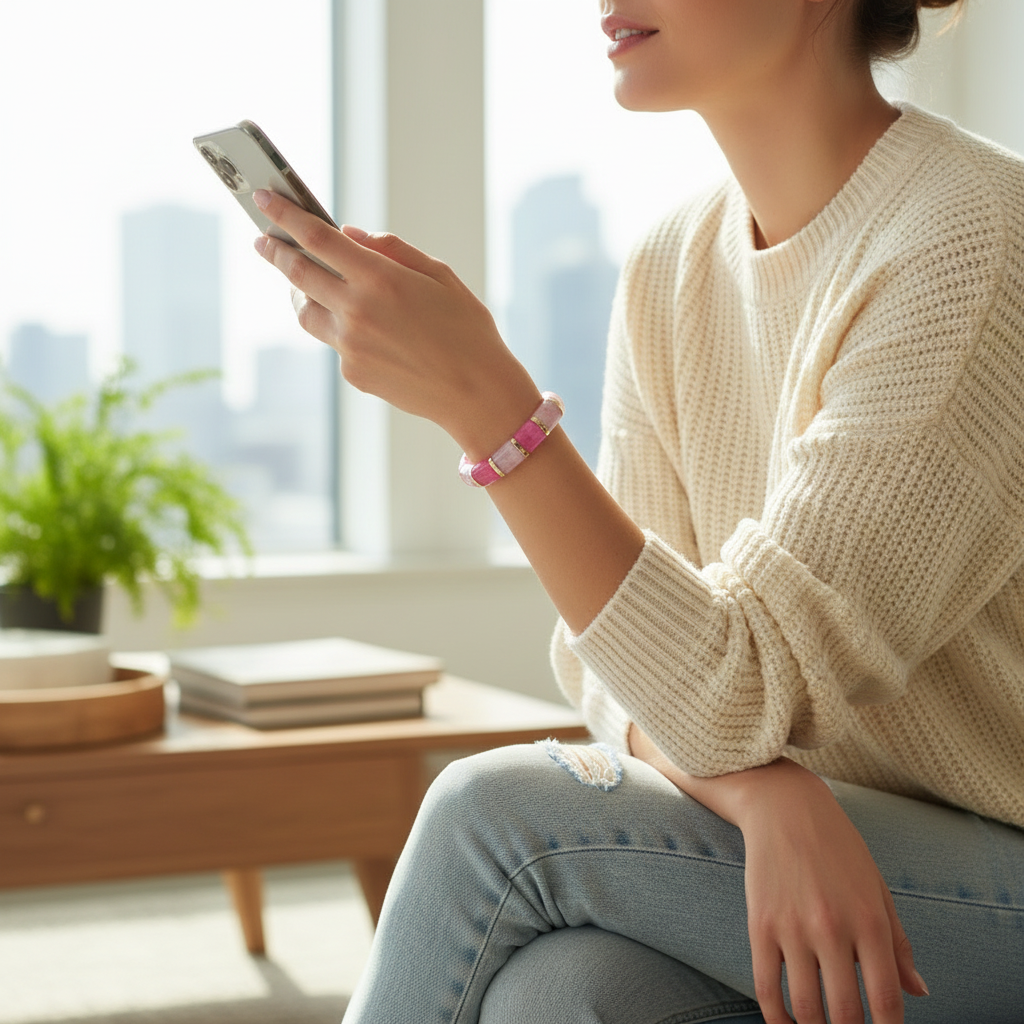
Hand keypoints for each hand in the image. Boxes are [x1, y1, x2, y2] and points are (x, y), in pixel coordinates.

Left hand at [251, 190, 539, 456]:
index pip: (316, 237)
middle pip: (298, 273)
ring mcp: (350, 346)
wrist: (477, 394)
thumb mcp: (440, 275)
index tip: (263, 199)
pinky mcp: (352, 372)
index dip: (285, 215)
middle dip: (275, 251)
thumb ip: (392, 250)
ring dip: (298, 292)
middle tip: (263, 239)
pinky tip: (361, 327)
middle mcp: (357, 311)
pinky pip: (334, 342)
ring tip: (303, 282)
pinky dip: (338, 327)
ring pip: (305, 312)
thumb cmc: (467, 331)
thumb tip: (350, 234)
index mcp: (380, 279)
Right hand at [739, 762, 926, 1023]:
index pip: (886, 1000)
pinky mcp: (760, 924)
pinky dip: (776, 1017)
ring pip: (805, 1007)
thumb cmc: (838, 847)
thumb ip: (898, 943)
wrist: (784, 806)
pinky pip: (766, 986)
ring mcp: (793, 927)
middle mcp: (833, 928)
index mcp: (870, 920)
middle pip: (845, 1013)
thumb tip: (919, 993)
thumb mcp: (877, 888)